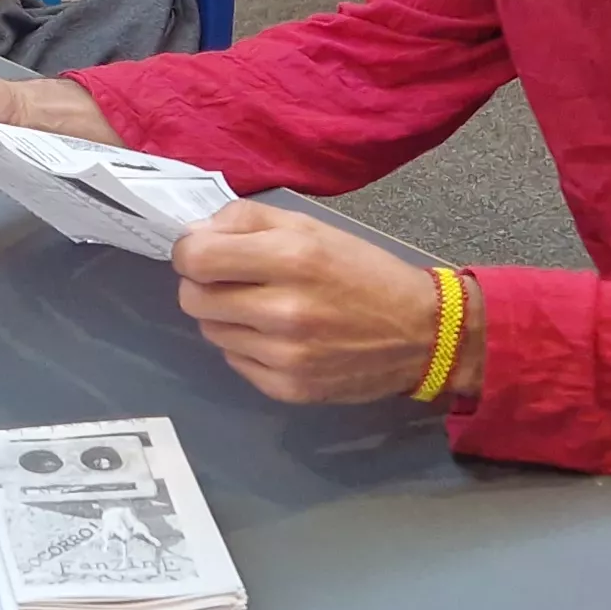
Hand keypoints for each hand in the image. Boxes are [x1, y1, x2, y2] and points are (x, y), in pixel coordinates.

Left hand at [169, 199, 458, 404]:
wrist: (421, 334)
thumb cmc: (363, 272)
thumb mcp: (311, 228)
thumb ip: (247, 221)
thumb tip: (193, 235)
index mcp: (291, 258)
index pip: (195, 258)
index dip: (189, 252)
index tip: (204, 253)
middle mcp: (283, 309)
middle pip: (192, 298)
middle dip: (204, 285)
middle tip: (234, 281)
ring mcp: (284, 355)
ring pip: (210, 331)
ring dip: (226, 317)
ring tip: (264, 308)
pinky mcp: (287, 388)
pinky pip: (234, 360)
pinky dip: (247, 346)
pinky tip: (279, 338)